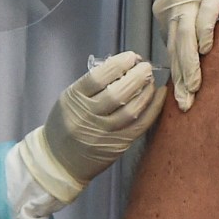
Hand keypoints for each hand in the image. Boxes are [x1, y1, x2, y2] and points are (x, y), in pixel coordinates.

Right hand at [17, 52, 168, 204]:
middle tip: (146, 67)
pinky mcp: (118, 145)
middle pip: (118, 93)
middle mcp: (88, 117)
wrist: (60, 161)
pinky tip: (158, 96)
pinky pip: (140, 125)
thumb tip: (121, 68)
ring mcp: (104, 133)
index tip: (130, 57)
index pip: (97, 78)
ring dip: (146, 92)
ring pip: (131, 110)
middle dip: (137, 76)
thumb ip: (90, 86)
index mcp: (73, 100)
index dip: (117, 64)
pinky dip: (153, 108)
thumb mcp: (68, 100)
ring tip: (151, 80)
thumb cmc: (64, 125)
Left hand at [149, 0, 218, 110]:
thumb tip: (194, 52)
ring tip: (193, 90)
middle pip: (176, 52)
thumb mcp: (184, 2)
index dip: (176, 77)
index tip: (179, 100)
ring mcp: (192, 4)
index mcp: (167, 16)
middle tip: (183, 106)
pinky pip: (205, 18)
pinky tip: (206, 52)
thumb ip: (187, 25)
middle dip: (180, 82)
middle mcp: (175, 12)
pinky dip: (203, 34)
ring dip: (189, 67)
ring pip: (186, 40)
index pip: (172, 52)